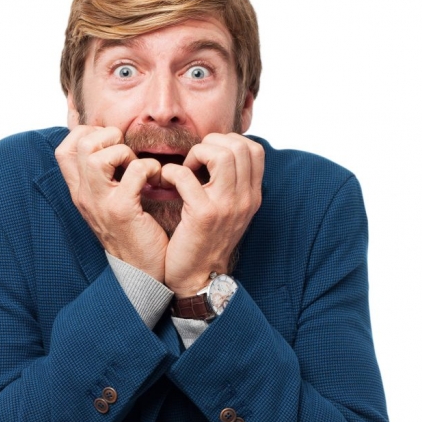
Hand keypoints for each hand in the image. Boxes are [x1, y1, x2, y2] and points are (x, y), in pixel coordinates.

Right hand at [55, 126, 168, 281]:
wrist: (142, 273)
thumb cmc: (132, 234)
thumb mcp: (108, 204)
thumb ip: (105, 179)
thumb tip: (113, 146)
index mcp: (80, 193)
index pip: (64, 149)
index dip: (88, 134)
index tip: (112, 145)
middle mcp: (84, 196)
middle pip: (80, 144)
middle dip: (108, 138)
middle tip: (127, 155)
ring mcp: (100, 203)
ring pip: (96, 155)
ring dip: (125, 152)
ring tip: (139, 168)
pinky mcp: (122, 211)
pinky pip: (134, 170)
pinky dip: (150, 167)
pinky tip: (156, 180)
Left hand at [160, 133, 263, 296]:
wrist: (199, 278)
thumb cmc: (206, 242)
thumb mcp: (230, 213)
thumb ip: (231, 186)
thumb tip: (218, 154)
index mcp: (252, 196)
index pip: (255, 149)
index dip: (229, 142)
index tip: (209, 157)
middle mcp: (245, 199)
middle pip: (239, 146)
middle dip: (211, 143)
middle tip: (194, 161)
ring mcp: (226, 207)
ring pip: (221, 155)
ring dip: (196, 154)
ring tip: (184, 170)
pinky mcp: (203, 215)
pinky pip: (187, 176)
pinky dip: (172, 172)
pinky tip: (166, 182)